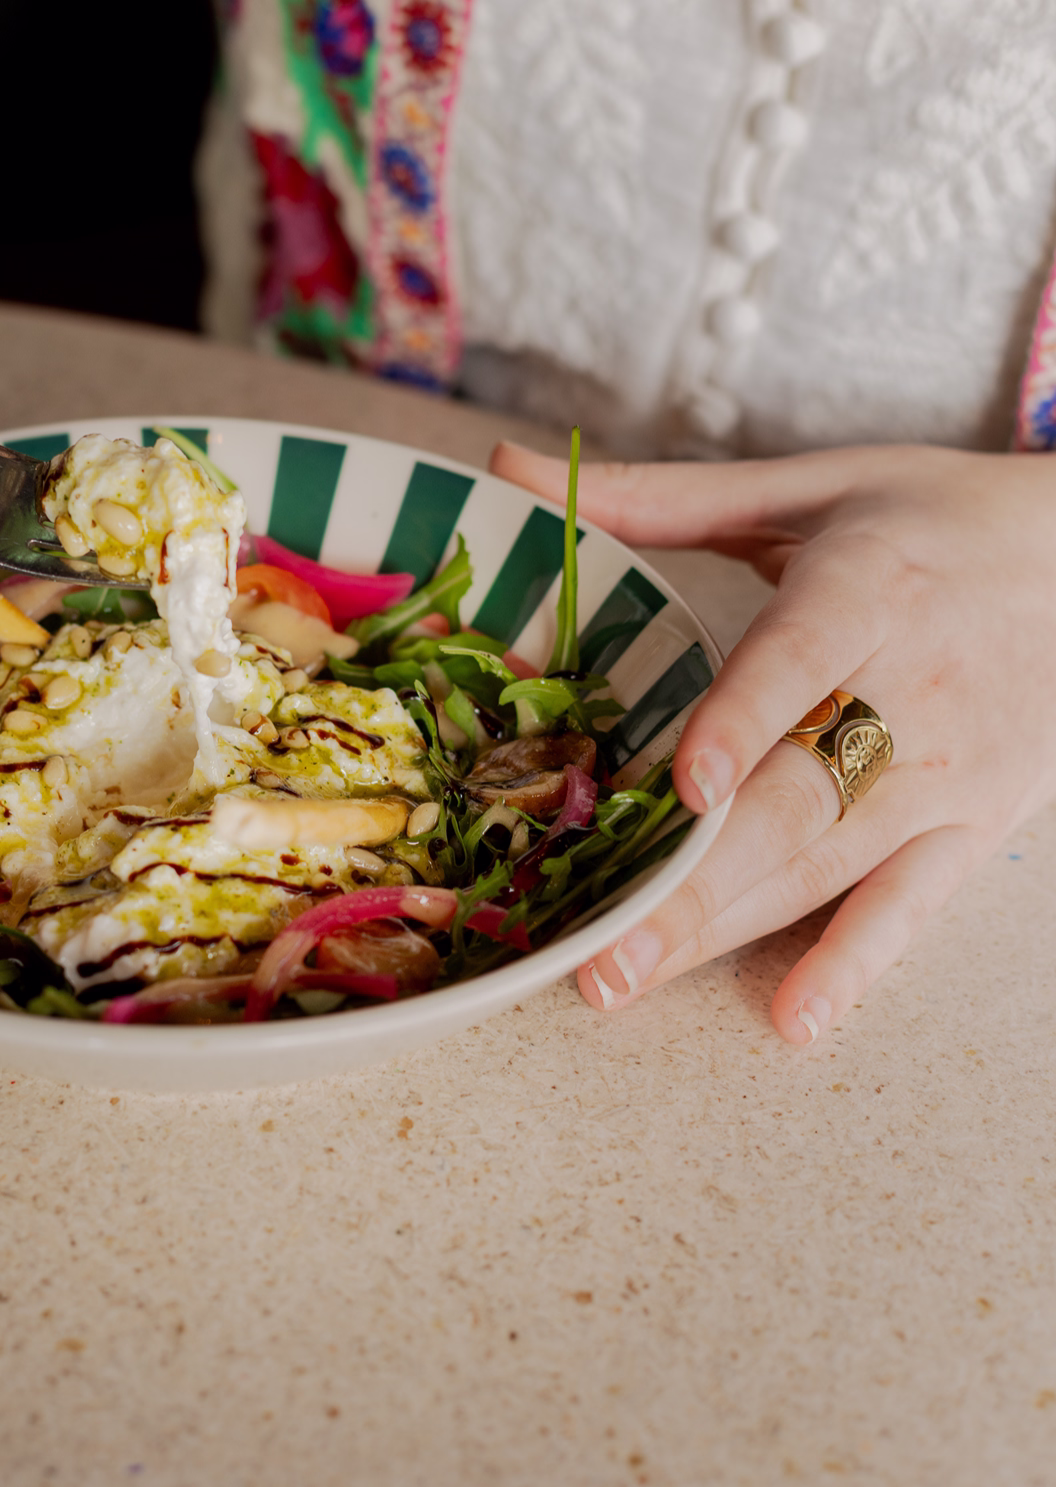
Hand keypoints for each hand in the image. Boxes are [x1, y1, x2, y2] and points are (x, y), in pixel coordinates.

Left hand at [491, 439, 1055, 1042]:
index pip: (802, 660)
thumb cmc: (929, 517)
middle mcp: (913, 686)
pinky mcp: (980, 822)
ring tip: (630, 982)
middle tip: (599, 947)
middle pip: (796, 797)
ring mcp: (950, 769)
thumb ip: (656, 494)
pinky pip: (914, 905)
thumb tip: (506, 467)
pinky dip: (856, 965)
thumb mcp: (804, 488)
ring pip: (833, 864)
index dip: (744, 723)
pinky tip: (793, 1020)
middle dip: (696, 881)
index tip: (685, 790)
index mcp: (866, 586)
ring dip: (731, 931)